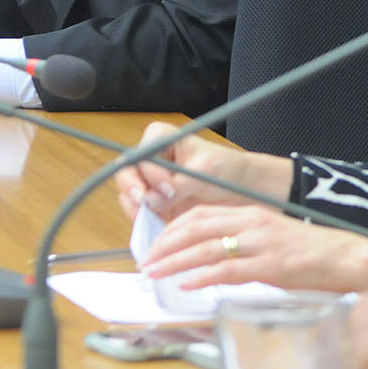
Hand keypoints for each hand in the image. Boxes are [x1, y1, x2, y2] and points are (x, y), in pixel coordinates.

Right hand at [113, 120, 294, 220]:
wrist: (241, 189)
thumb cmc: (227, 169)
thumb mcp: (206, 171)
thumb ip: (179, 184)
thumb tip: (151, 201)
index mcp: (162, 139)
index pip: (143, 153)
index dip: (150, 171)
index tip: (167, 187)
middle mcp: (151, 161)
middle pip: (126, 173)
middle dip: (132, 189)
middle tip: (144, 203)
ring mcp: (150, 184)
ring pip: (129, 196)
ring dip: (136, 208)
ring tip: (152, 218)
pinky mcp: (155, 206)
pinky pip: (140, 215)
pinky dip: (144, 222)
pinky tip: (155, 229)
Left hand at [140, 203, 367, 292]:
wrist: (346, 257)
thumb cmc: (310, 251)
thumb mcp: (271, 237)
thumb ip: (243, 241)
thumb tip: (211, 255)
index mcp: (251, 213)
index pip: (201, 214)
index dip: (173, 229)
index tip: (156, 246)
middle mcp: (253, 223)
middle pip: (196, 227)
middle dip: (166, 245)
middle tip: (147, 261)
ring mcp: (261, 243)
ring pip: (206, 247)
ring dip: (175, 261)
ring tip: (155, 274)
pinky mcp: (270, 265)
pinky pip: (229, 270)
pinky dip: (203, 277)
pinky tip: (187, 284)